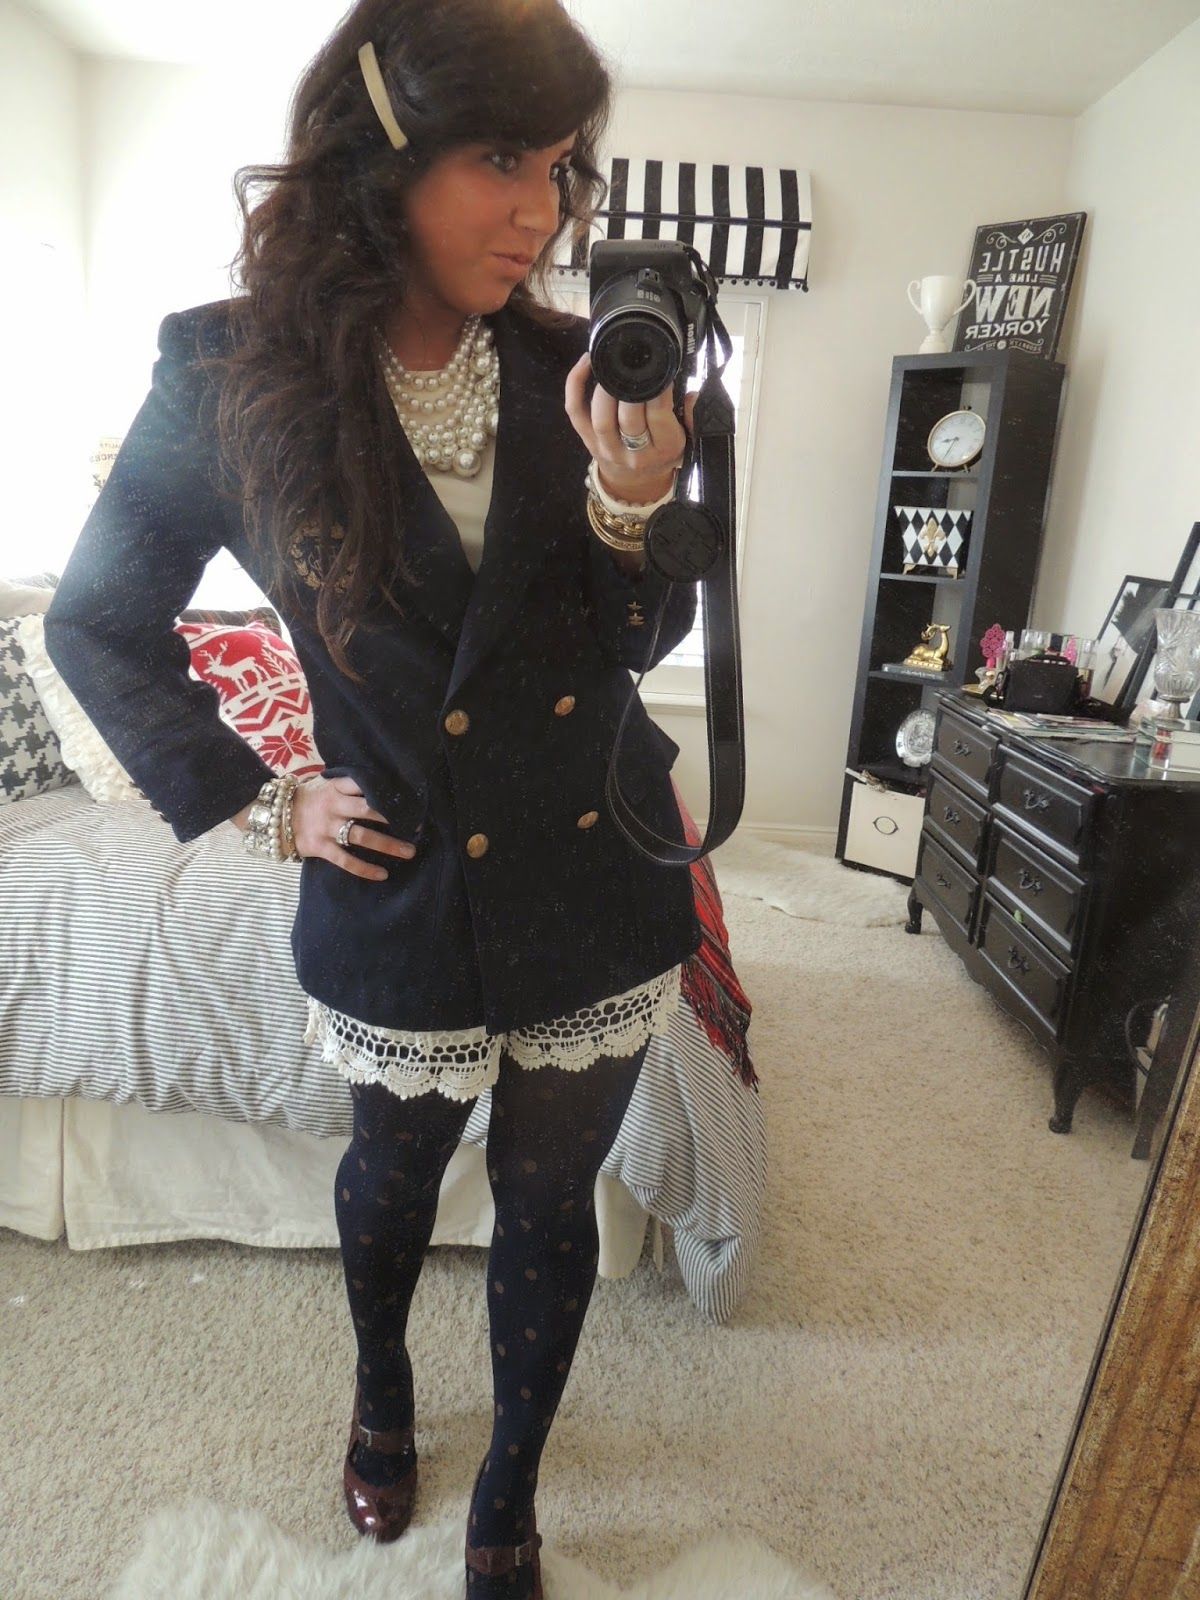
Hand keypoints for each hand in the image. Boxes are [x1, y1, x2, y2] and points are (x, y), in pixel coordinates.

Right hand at [291, 775, 416, 881]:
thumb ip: (346, 784)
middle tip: (417, 825)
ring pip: (361, 836)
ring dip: (388, 845)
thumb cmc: (305, 799)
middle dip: (394, 817)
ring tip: (409, 852)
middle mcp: (333, 805)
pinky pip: (345, 860)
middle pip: (368, 809)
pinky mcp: (320, 847)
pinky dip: (364, 869)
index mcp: (334, 787)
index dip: (387, 789)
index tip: (409, 797)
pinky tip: (382, 874)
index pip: (364, 783)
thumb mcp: (323, 784)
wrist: (272, 816)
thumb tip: (379, 782)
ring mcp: (326, 827)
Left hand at [565, 351, 697, 503]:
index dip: (658, 390)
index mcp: (664, 450)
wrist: (635, 481)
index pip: (659, 416)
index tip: (660, 369)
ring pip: (601, 418)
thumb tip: (692, 395)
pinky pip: (575, 411)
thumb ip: (692, 416)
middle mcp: (634, 454)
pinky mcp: (586, 440)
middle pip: (628, 418)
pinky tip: (586, 362)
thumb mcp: (688, 439)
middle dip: (630, 388)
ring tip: (611, 364)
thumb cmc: (663, 452)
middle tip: (634, 364)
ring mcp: (607, 449)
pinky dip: (575, 385)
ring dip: (605, 389)